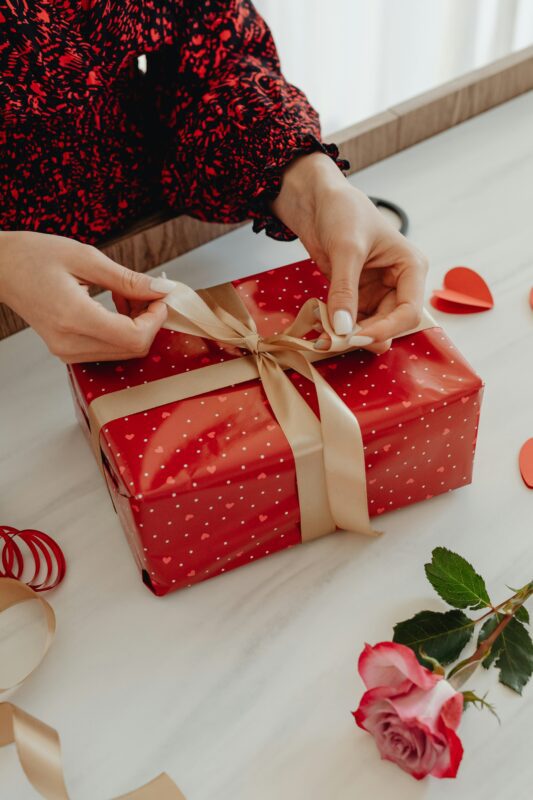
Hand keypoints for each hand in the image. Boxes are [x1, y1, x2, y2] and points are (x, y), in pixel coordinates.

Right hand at [0, 231, 175, 362]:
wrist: (2, 268)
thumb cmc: (36, 256)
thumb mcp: (86, 257)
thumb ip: (127, 279)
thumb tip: (161, 290)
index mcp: (73, 317)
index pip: (134, 337)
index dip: (155, 320)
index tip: (159, 298)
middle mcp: (70, 342)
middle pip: (133, 349)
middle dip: (149, 322)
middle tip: (145, 293)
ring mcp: (67, 351)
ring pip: (123, 351)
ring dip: (136, 326)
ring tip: (124, 294)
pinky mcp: (67, 352)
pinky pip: (108, 349)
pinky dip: (121, 330)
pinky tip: (114, 305)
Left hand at [271, 153, 427, 352]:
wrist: (317, 200)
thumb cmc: (343, 211)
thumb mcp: (346, 249)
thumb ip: (345, 289)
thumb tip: (343, 328)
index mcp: (410, 268)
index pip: (409, 312)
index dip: (385, 329)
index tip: (355, 337)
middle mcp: (398, 284)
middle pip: (389, 325)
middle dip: (363, 336)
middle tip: (331, 343)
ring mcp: (377, 292)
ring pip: (370, 328)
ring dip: (348, 335)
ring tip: (322, 336)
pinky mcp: (357, 296)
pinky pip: (351, 322)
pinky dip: (337, 328)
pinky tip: (319, 326)